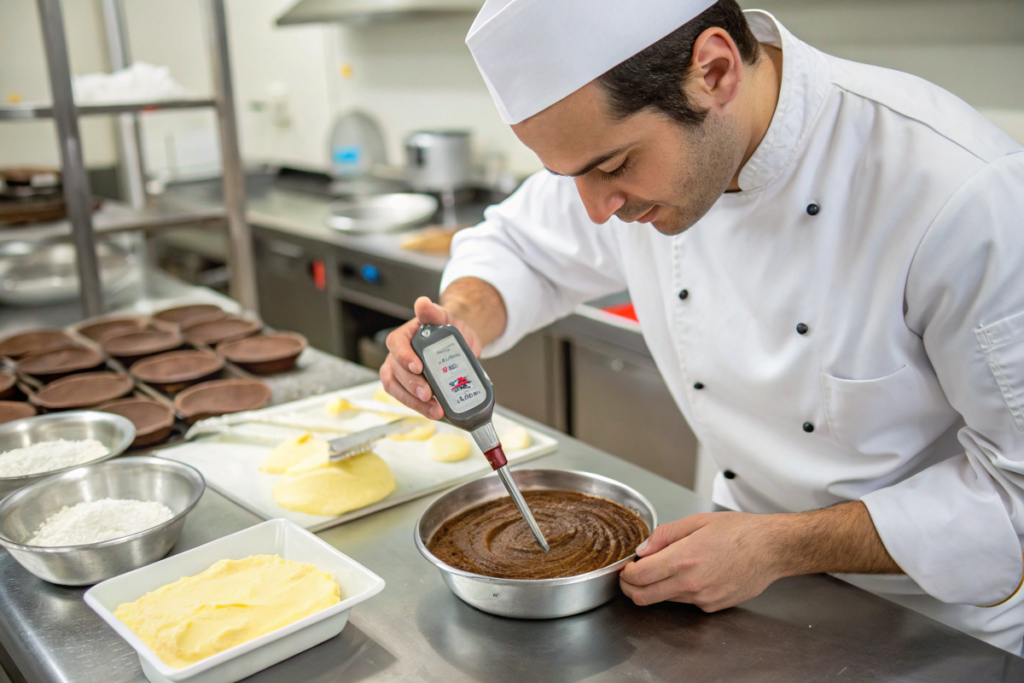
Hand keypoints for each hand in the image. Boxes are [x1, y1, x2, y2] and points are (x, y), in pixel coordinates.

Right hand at [380, 296, 482, 418]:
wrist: (459, 341)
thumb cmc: (449, 328)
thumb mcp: (445, 317)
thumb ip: (434, 312)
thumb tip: (422, 303)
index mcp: (405, 335)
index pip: (396, 344)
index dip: (404, 356)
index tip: (418, 367)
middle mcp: (398, 354)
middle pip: (396, 371)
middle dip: (411, 385)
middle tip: (429, 395)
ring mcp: (400, 372)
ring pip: (396, 389)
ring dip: (414, 402)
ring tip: (435, 410)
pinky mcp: (408, 388)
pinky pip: (407, 399)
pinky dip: (420, 408)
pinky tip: (435, 412)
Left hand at [619, 512, 783, 611]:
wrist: (771, 549)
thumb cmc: (739, 531)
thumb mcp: (698, 521)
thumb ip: (665, 535)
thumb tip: (643, 549)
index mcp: (683, 559)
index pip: (639, 576)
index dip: (626, 573)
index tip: (627, 566)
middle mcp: (690, 583)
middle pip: (644, 597)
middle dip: (631, 587)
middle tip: (631, 576)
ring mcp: (702, 599)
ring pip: (664, 600)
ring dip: (655, 588)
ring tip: (664, 569)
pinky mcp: (712, 607)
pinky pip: (686, 602)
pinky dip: (678, 591)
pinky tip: (690, 574)